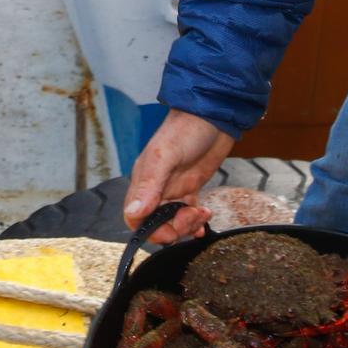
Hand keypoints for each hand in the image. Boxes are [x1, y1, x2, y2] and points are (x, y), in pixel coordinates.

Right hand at [122, 110, 233, 244]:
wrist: (213, 115)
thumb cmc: (186, 129)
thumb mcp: (166, 156)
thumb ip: (150, 185)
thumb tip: (134, 213)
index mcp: (144, 180)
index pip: (135, 216)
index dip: (150, 229)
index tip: (170, 232)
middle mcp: (156, 187)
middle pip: (157, 222)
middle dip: (175, 228)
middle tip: (192, 218)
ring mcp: (174, 187)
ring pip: (174, 219)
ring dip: (189, 224)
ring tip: (203, 213)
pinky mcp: (190, 186)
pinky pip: (188, 211)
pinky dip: (197, 220)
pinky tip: (205, 217)